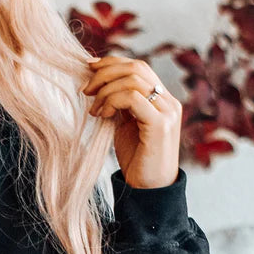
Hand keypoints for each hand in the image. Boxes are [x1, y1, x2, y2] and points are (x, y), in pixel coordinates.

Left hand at [81, 55, 181, 189]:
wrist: (148, 190)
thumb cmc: (136, 160)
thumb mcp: (125, 126)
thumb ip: (119, 105)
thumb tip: (99, 85)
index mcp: (162, 99)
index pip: (138, 67)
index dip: (112, 63)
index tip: (88, 69)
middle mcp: (168, 101)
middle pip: (136, 68)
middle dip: (105, 74)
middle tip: (85, 90)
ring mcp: (168, 111)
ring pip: (134, 80)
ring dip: (106, 90)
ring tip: (93, 109)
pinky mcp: (161, 124)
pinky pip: (133, 98)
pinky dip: (112, 101)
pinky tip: (101, 115)